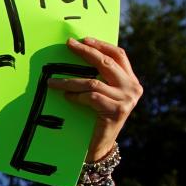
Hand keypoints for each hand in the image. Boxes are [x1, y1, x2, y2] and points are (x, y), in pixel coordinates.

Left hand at [47, 38, 141, 161]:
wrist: (101, 146)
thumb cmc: (96, 118)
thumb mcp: (102, 94)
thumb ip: (99, 78)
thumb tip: (80, 55)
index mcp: (131, 80)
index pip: (119, 55)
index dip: (101, 45)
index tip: (83, 39)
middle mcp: (133, 87)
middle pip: (107, 63)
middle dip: (86, 52)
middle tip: (68, 45)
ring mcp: (127, 99)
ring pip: (94, 82)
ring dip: (69, 81)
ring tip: (52, 82)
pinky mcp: (117, 111)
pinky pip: (91, 97)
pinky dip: (76, 96)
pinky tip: (67, 98)